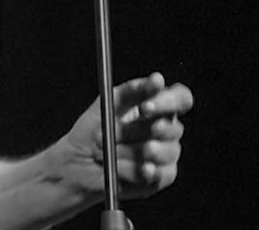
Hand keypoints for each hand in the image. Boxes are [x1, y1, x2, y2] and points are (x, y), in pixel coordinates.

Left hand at [59, 73, 192, 199]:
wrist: (78, 162)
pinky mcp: (162, 177)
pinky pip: (158, 174)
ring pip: (163, 152)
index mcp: (157, 107)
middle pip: (174, 128)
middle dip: (139, 131)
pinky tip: (122, 167)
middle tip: (117, 132)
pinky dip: (136, 170)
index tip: (144, 107)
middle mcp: (167, 129)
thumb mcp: (107, 103)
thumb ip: (132, 90)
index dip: (168, 102)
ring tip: (105, 150)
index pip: (181, 99)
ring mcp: (167, 154)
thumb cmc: (93, 129)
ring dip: (129, 151)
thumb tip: (157, 80)